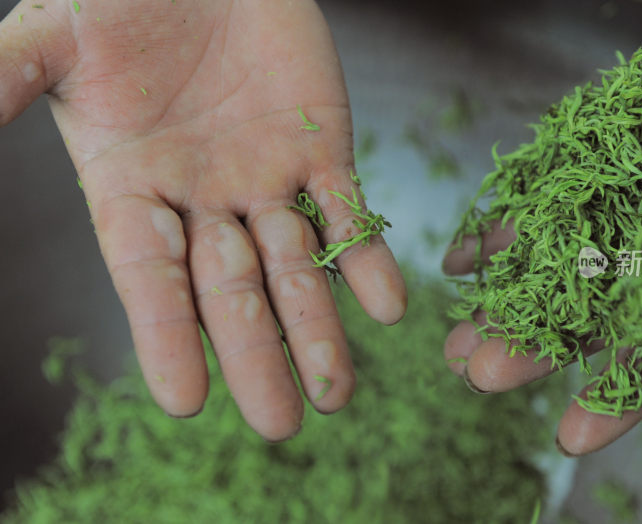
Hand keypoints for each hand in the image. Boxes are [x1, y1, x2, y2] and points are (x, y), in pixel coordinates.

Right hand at [0, 0, 405, 440]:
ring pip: (297, 268)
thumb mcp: (53, 38)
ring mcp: (267, 179)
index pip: (150, 281)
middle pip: (233, 294)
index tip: (184, 401)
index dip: (166, 338)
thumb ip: (8, 83)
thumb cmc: (121, 0)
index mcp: (134, 190)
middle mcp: (204, 201)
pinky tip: (387, 308)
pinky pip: (349, 212)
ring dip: (318, 328)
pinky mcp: (321, 149)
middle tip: (282, 424)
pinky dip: (367, 258)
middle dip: (258, 357)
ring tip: (337, 391)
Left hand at [442, 1, 641, 455]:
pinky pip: (539, 200)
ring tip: (452, 340)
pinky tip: (463, 261)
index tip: (571, 438)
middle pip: (591, 314)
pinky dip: (502, 228)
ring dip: (504, 301)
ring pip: (554, 267)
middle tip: (480, 374)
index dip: (622, 396)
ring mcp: (618, 211)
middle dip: (536, 347)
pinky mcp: (591, 164)